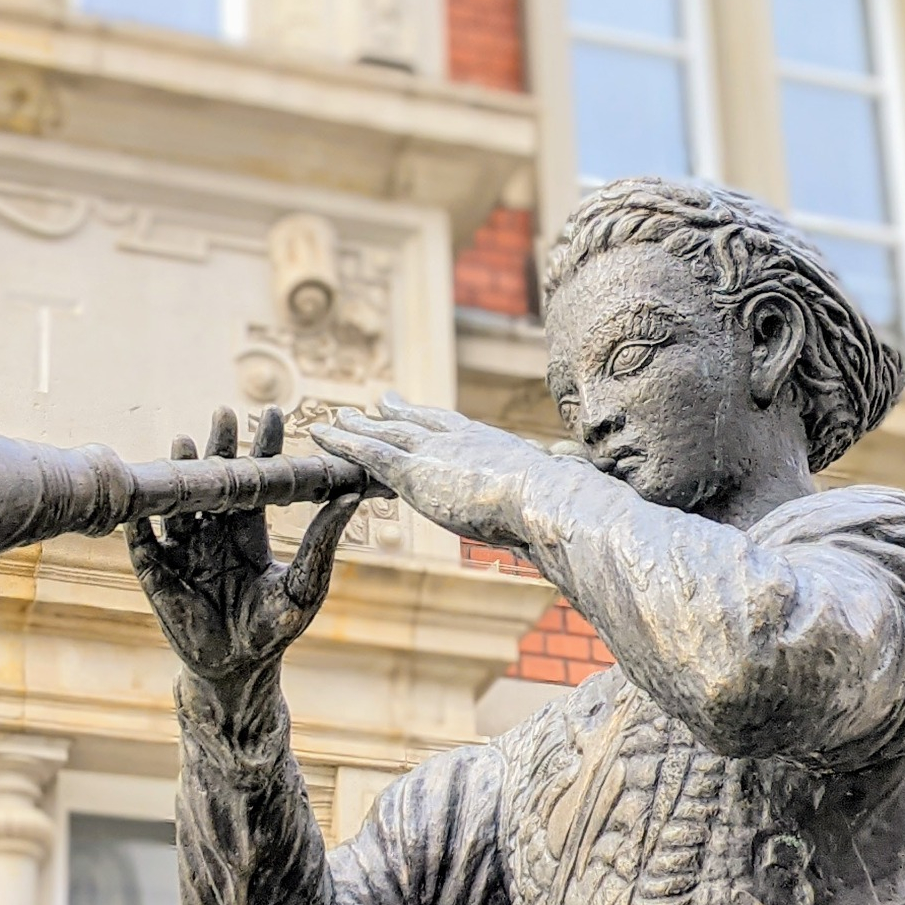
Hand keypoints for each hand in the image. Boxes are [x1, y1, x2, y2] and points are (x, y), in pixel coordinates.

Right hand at [126, 405, 358, 684]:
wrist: (239, 670)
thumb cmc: (276, 629)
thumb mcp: (307, 583)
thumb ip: (322, 541)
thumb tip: (351, 496)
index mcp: (249, 532)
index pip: (257, 481)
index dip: (263, 448)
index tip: (273, 414)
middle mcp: (214, 533)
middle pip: (216, 481)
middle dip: (220, 447)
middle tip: (225, 413)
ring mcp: (184, 551)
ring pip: (180, 503)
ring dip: (182, 473)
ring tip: (185, 442)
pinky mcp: (158, 574)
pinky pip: (144, 543)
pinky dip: (140, 522)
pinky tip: (141, 500)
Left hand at [309, 393, 550, 548]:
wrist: (546, 498)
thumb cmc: (561, 502)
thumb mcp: (558, 487)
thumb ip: (556, 481)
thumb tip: (585, 474)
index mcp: (489, 444)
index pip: (451, 426)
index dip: (431, 418)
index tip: (419, 410)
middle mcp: (458, 440)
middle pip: (416, 422)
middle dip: (392, 414)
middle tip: (376, 403)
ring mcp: (434, 453)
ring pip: (385, 434)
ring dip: (355, 426)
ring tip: (333, 419)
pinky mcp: (413, 471)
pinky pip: (368, 451)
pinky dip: (342, 441)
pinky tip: (319, 433)